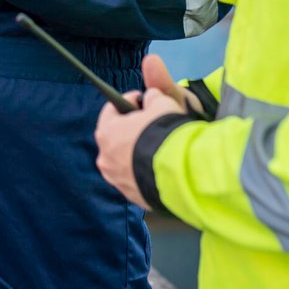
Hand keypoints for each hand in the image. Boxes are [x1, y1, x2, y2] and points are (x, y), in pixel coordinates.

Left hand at [95, 55, 185, 208]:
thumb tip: (151, 93)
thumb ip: (155, 90)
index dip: (130, 100)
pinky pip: (140, 177)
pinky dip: (148, 168)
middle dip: (134, 126)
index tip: (144, 98)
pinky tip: (166, 164)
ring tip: (163, 144)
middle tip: (155, 120)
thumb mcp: (163, 101)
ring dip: (140, 149)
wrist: (182, 175)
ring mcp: (119, 181)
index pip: (113, 109)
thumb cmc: (166, 132)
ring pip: (128, 158)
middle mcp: (106, 158)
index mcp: (107, 132)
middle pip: (119, 136)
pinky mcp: (135, 197)